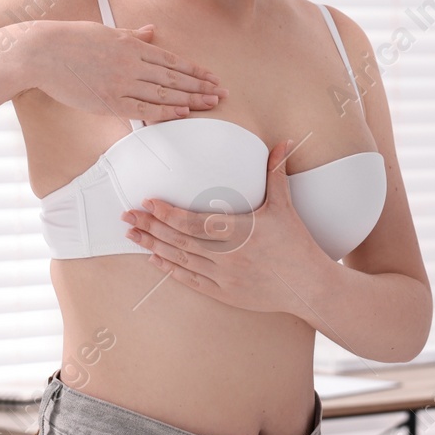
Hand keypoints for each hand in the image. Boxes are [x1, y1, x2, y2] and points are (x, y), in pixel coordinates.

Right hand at [30, 19, 226, 123]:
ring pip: (164, 93)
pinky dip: (165, 111)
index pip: (172, 61)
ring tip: (211, 104)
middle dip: (201, 86)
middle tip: (223, 94)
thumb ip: (131, 35)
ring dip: (191, 99)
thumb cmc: (71, 39)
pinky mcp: (107, 101)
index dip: (195, 71)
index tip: (212, 77)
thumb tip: (151, 30)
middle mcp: (131, 63)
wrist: (41, 51)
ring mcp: (120, 82)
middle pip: (174, 78)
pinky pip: (143, 108)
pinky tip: (183, 113)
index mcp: (131, 45)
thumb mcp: (106, 31)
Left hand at [119, 140, 329, 315]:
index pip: (195, 223)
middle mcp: (230, 256)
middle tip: (127, 216)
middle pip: (180, 241)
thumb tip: (283, 141)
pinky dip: (170, 269)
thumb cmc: (296, 244)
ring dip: (153, 247)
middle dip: (150, 227)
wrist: (307, 286)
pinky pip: (191, 280)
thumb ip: (277, 173)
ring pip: (180, 260)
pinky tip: (154, 259)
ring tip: (132, 235)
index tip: (148, 202)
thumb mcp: (285, 206)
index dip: (169, 213)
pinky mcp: (225, 293)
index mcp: (242, 232)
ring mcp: (225, 278)